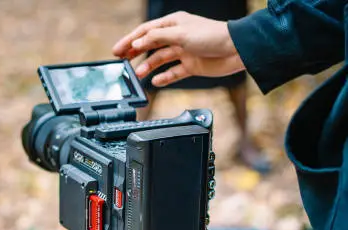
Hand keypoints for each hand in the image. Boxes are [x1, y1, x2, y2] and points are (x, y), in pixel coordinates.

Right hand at [112, 12, 245, 86]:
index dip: (130, 40)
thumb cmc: (212, 36)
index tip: (117, 50)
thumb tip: (137, 44)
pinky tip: (155, 82)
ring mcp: (183, 52)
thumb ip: (156, 39)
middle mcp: (177, 37)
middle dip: (135, 53)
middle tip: (121, 62)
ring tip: (137, 75)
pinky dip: (164, 78)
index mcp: (173, 24)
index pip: (145, 32)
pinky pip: (172, 73)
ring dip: (147, 67)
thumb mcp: (180, 34)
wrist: (236, 50)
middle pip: (150, 45)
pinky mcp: (190, 66)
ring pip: (159, 60)